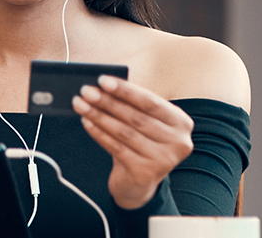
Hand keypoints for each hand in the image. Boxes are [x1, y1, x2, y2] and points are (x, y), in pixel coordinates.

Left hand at [73, 75, 194, 209]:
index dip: (126, 90)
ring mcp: (164, 159)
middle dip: (107, 102)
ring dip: (99, 116)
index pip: (151, 102)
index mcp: (181, 123)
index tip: (102, 80)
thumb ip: (131, 105)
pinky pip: (116, 148)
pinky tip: (86, 122)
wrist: (138, 181)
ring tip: (80, 104)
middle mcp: (179, 142)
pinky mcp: (146, 173)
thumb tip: (102, 86)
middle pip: (136, 117)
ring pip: (125, 132)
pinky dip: (99, 133)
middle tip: (86, 91)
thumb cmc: (140, 143)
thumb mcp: (144, 122)